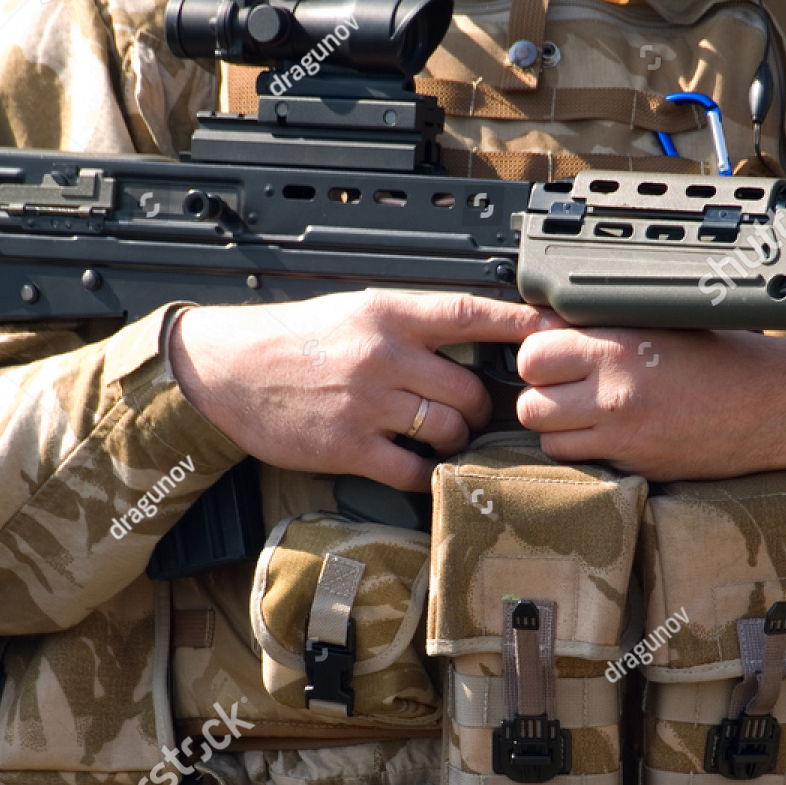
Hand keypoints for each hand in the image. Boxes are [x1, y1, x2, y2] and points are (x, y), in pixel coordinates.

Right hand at [170, 290, 546, 489]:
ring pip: (448, 429)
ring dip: (454, 439)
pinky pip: (413, 470)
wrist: (228, 370)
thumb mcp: (354, 312)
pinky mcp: (349, 447)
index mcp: (388, 314)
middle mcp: (383, 356)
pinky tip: (414, 465)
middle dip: (478, 407)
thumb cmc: (294, 341)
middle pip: (469, 388)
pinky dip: (423, 473)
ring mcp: (367, 404)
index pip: (470, 314)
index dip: (520, 324)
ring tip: (438, 436)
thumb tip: (470, 335)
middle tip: (467, 412)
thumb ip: (409, 324)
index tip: (557, 330)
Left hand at [514, 326, 785, 480]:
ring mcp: (622, 435)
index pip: (533, 352)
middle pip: (530, 399)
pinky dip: (583, 452)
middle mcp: (614, 392)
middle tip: (569, 387)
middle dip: (542, 392)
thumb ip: (603, 327)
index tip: (554, 356)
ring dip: (557, 426)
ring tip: (588, 413)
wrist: (777, 405)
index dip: (540, 355)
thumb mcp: (662, 323)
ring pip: (546, 437)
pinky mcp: (634, 466)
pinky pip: (579, 461)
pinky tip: (610, 436)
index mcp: (620, 347)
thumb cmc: (727, 358)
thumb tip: (546, 325)